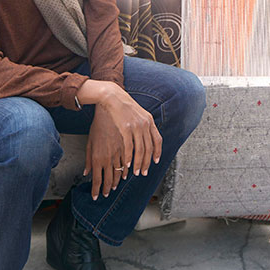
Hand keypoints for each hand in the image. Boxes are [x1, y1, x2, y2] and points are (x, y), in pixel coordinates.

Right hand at [79, 80, 162, 199]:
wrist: (112, 96)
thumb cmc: (123, 106)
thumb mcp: (138, 113)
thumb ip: (143, 124)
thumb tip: (146, 137)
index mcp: (149, 120)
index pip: (157, 140)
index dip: (157, 152)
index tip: (155, 162)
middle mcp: (145, 124)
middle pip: (149, 148)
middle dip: (146, 162)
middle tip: (143, 172)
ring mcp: (136, 126)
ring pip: (140, 150)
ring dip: (138, 163)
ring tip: (135, 172)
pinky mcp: (126, 128)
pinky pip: (130, 147)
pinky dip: (129, 157)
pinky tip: (127, 164)